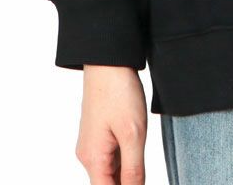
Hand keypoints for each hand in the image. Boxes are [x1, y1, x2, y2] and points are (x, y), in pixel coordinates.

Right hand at [76, 65, 147, 183]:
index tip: (141, 182)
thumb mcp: (133, 134)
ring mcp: (92, 144)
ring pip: (111, 171)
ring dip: (127, 172)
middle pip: (108, 184)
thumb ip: (134, 170)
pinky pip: (111, 156)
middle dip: (127, 182)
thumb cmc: (118, 92)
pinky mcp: (99, 134)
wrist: (108, 61)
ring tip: (141, 155)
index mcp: (93, 159)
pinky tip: (136, 147)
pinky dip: (125, 159)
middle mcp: (88, 155)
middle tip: (144, 171)